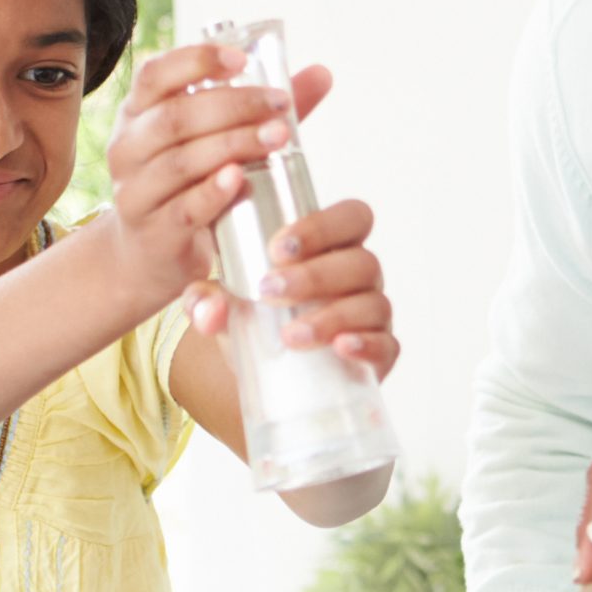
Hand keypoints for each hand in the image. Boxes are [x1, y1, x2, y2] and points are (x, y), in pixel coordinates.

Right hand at [99, 42, 299, 311]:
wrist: (152, 256)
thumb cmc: (190, 186)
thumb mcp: (217, 143)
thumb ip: (262, 110)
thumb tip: (321, 74)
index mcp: (138, 115)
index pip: (155, 75)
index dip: (195, 61)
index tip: (241, 59)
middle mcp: (127, 149)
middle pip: (176, 117)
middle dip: (234, 106)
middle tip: (280, 105)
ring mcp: (135, 193)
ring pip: (182, 161)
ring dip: (234, 145)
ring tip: (277, 137)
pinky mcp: (152, 234)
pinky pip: (184, 209)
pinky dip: (213, 192)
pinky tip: (240, 179)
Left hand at [184, 196, 398, 378]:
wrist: (263, 374)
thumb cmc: (254, 319)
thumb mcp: (223, 304)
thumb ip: (204, 300)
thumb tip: (206, 308)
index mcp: (332, 247)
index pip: (351, 218)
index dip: (322, 226)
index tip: (276, 247)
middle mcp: (360, 277)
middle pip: (361, 261)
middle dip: (316, 274)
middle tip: (269, 290)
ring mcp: (373, 316)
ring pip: (372, 304)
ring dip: (332, 316)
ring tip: (289, 335)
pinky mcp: (379, 355)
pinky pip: (387, 346)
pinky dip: (367, 345)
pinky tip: (341, 347)